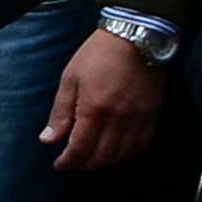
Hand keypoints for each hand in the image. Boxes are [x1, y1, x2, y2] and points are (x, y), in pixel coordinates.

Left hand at [43, 26, 164, 170]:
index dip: (68, 162)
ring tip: (93, 156)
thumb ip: (60, 113)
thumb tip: (48, 140)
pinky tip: (116, 149)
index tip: (60, 164)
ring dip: (105, 161)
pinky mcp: (153, 115)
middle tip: (75, 160)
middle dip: (84, 164)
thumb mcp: (70, 79)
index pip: (79, 150)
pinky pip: (141, 145)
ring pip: (122, 155)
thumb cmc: (99, 54)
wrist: (136, 36)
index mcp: (93, 109)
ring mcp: (138, 118)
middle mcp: (118, 119)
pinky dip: (127, 153)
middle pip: (101, 158)